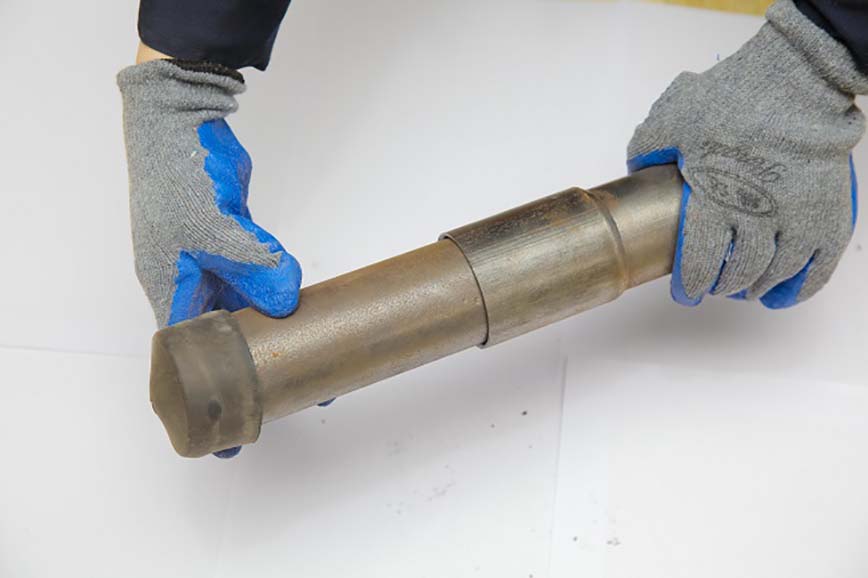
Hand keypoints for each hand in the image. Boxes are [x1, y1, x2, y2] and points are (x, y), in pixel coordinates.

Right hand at [118, 60, 301, 457]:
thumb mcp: (217, 229)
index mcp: (169, 288)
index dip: (207, 397)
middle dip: (252, 371)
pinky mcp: (233, 245)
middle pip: (221, 342)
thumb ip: (256, 267)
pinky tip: (299, 313)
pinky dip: (274, 298)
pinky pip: (255, 282)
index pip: (186, 360)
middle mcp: (188, 281)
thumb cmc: (179, 177)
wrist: (185, 126)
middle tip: (287, 397)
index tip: (227, 433)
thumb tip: (289, 301)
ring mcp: (211, 262)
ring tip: (308, 361)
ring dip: (273, 335)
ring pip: (244, 313)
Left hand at [628, 0, 865, 307]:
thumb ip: (649, 146)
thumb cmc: (734, 96)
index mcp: (714, 198)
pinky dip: (801, 287)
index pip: (697, 259)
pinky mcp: (829, 211)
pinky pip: (819, 265)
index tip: (686, 291)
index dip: (689, 283)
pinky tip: (782, 293)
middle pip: (737, 271)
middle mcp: (755, 214)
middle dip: (721, 285)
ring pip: (775, 272)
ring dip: (756, 286)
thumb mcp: (674, 117)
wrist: (797, 80)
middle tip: (714, 285)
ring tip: (744, 286)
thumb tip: (636, 169)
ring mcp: (796, 216)